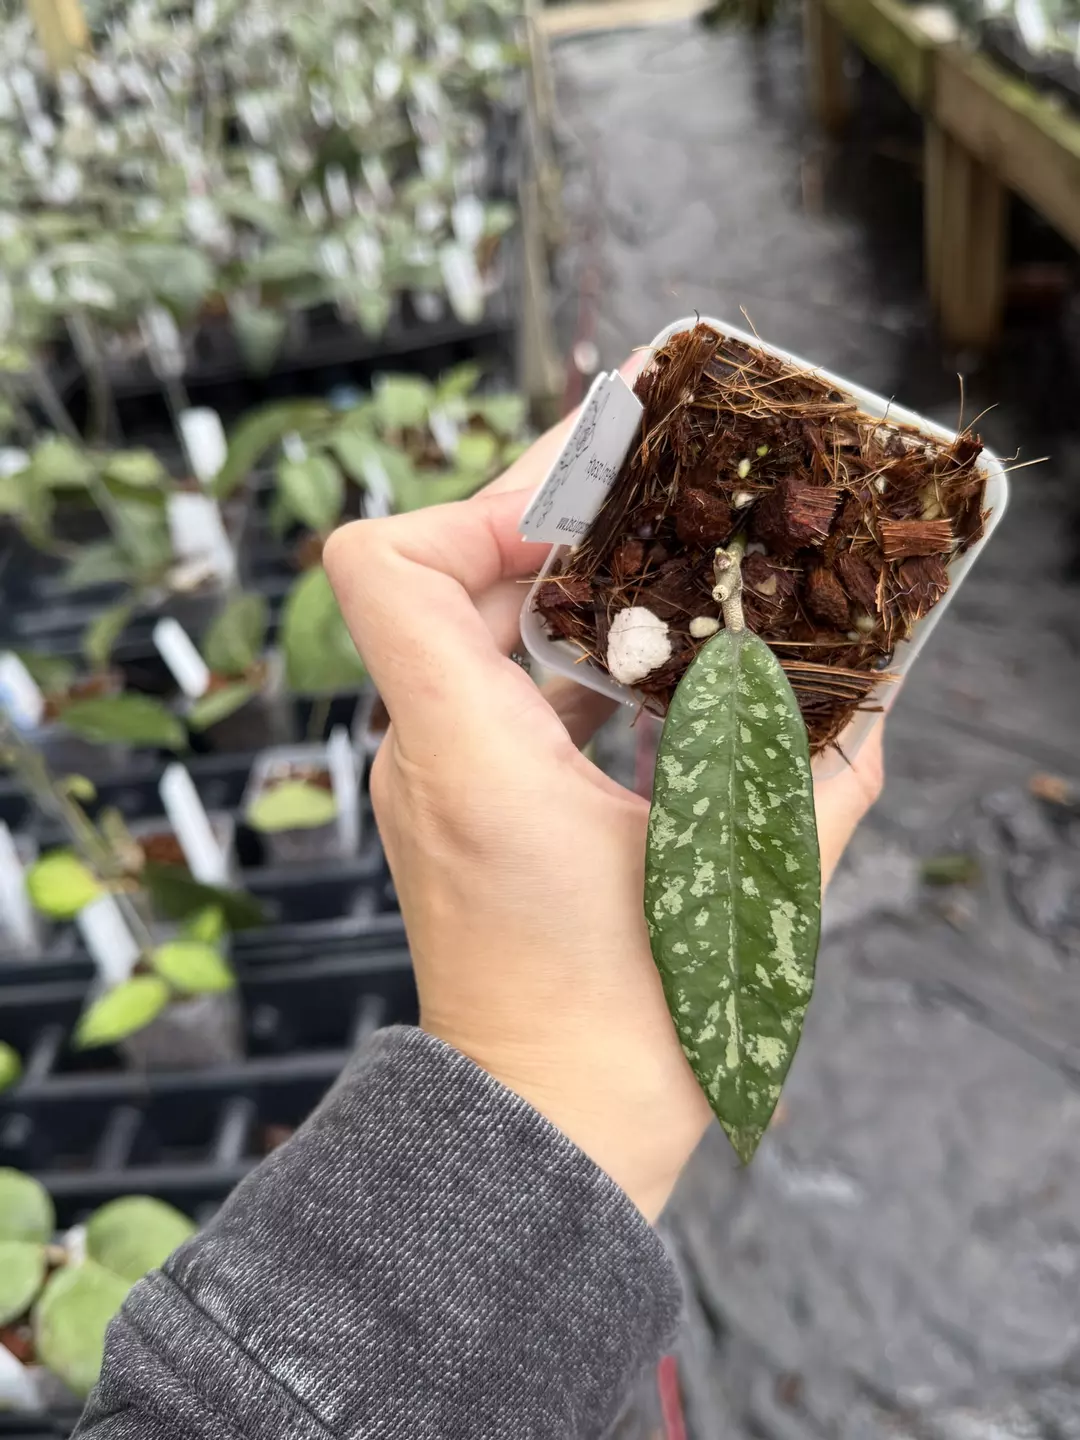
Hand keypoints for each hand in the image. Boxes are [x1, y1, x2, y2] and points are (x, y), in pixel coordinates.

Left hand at [324, 432, 882, 1221]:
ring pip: (469, 632)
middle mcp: (426, 753)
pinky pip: (492, 695)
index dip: (473, 503)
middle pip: (443, 577)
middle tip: (657, 491)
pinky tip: (650, 676)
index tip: (580, 516)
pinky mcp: (457, 808)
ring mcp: (432, 781)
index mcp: (468, 751)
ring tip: (666, 572)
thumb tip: (870, 703)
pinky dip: (562, 665)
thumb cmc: (627, 1025)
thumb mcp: (740, 884)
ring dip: (563, 594)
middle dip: (552, 524)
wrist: (548, 1129)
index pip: (383, 564)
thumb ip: (814, 779)